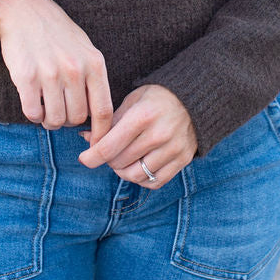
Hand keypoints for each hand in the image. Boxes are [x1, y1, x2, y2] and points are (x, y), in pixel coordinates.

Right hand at [0, 0, 113, 138]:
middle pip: (76, 119)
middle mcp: (75, 69)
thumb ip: (93, 80)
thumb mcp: (85, 50)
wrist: (24, 10)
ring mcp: (50, 73)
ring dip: (49, 119)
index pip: (104, 111)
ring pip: (54, 120)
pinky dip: (33, 114)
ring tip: (45, 105)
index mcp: (95, 64)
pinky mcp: (26, 76)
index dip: (101, 135)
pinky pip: (33, 113)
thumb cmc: (57, 33)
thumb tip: (98, 120)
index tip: (96, 146)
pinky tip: (32, 100)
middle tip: (59, 110)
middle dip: (67, 121)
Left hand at [77, 84, 196, 188]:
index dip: (91, 157)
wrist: (195, 99)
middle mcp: (159, 135)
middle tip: (108, 151)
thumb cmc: (157, 98)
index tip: (84, 158)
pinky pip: (154, 182)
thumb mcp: (133, 100)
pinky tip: (139, 166)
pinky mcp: (182, 160)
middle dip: (108, 160)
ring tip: (122, 160)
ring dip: (123, 171)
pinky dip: (141, 178)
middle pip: (120, 162)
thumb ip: (110, 121)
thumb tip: (86, 138)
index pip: (109, 146)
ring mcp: (172, 149)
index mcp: (142, 116)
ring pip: (135, 175)